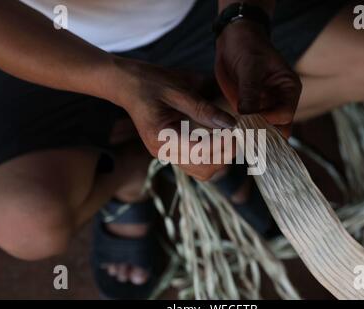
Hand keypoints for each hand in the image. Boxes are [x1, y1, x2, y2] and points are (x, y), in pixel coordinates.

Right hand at [109, 57, 235, 180]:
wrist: (125, 84)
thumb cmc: (149, 82)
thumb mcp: (178, 89)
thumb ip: (203, 108)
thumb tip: (230, 123)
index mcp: (161, 137)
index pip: (199, 153)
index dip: (222, 146)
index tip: (237, 131)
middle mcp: (163, 151)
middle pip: (204, 170)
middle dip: (224, 156)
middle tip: (237, 135)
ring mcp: (166, 154)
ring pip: (201, 171)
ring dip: (220, 159)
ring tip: (230, 137)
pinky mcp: (171, 151)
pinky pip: (196, 164)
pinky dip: (211, 156)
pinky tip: (218, 139)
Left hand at [215, 20, 301, 137]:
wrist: (233, 39)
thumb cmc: (247, 46)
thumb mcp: (250, 65)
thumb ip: (250, 90)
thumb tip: (247, 114)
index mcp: (289, 89)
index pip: (285, 115)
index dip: (269, 121)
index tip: (250, 121)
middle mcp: (280, 101)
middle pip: (277, 128)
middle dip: (262, 136)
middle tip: (244, 139)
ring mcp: (265, 107)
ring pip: (263, 131)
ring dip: (251, 137)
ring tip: (236, 138)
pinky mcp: (250, 110)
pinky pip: (248, 126)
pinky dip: (240, 132)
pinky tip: (230, 134)